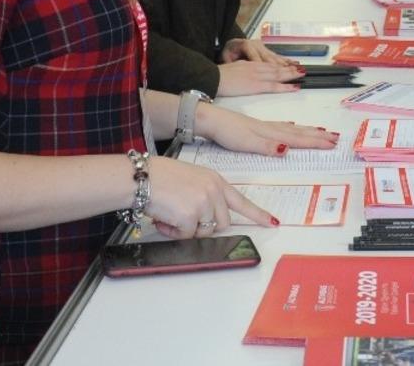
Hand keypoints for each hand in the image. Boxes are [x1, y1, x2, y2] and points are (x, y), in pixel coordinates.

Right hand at [145, 156, 276, 237]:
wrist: (141, 177)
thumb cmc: (159, 177)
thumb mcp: (191, 179)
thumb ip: (205, 195)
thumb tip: (206, 219)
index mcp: (215, 181)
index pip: (241, 201)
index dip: (258, 214)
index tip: (272, 222)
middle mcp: (214, 191)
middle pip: (222, 223)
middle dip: (205, 227)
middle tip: (184, 220)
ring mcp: (204, 203)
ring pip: (204, 231)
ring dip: (188, 230)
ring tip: (171, 216)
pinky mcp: (191, 216)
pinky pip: (187, 236)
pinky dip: (174, 233)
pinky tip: (164, 219)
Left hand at [196, 103, 339, 156]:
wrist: (211, 120)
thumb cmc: (227, 133)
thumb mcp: (246, 142)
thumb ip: (267, 146)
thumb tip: (288, 149)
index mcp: (270, 133)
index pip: (297, 138)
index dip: (315, 142)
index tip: (332, 143)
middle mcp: (270, 129)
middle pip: (299, 132)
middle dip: (317, 136)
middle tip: (335, 138)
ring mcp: (264, 126)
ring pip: (291, 128)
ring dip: (307, 131)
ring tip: (321, 131)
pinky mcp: (256, 126)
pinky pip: (280, 127)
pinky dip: (290, 128)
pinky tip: (291, 126)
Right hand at [217, 59, 304, 96]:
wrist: (213, 78)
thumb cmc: (219, 75)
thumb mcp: (234, 68)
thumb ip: (243, 69)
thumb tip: (248, 73)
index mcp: (250, 64)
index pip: (269, 64)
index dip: (280, 65)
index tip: (289, 65)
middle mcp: (256, 67)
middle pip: (277, 67)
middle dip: (290, 68)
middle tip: (301, 69)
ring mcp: (257, 76)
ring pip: (279, 74)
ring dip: (291, 74)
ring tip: (302, 74)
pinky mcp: (256, 85)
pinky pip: (274, 86)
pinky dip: (286, 86)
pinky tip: (294, 86)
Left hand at [220, 37, 295, 65]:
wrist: (229, 46)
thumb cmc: (228, 52)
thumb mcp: (226, 58)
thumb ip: (233, 64)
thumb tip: (239, 70)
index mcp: (246, 45)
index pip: (257, 59)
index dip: (266, 67)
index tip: (273, 75)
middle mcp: (256, 45)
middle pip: (270, 59)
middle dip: (283, 68)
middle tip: (295, 72)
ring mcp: (262, 47)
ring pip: (275, 59)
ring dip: (287, 65)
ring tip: (298, 69)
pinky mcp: (265, 50)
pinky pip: (276, 56)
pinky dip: (285, 61)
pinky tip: (293, 63)